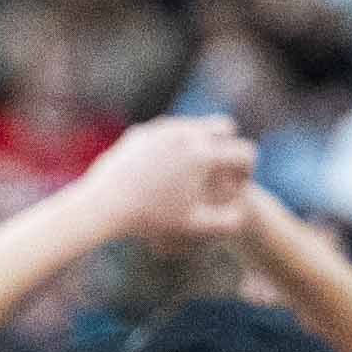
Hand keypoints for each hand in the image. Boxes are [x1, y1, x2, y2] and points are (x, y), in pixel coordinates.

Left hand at [69, 112, 258, 245]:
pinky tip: (166, 166)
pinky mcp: (142, 130)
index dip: (247, 168)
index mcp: (204, 155)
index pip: (244, 151)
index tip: (240, 180)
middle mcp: (186, 133)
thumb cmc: (152, 221)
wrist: (103, 206)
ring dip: (201, 140)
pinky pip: (167, 131)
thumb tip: (243, 213)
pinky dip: (173, 143)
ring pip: (194, 124)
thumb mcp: (193, 227)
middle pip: (224, 126)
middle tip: (222, 166)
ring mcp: (162, 128)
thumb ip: (226, 223)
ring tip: (196, 167)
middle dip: (227, 144)